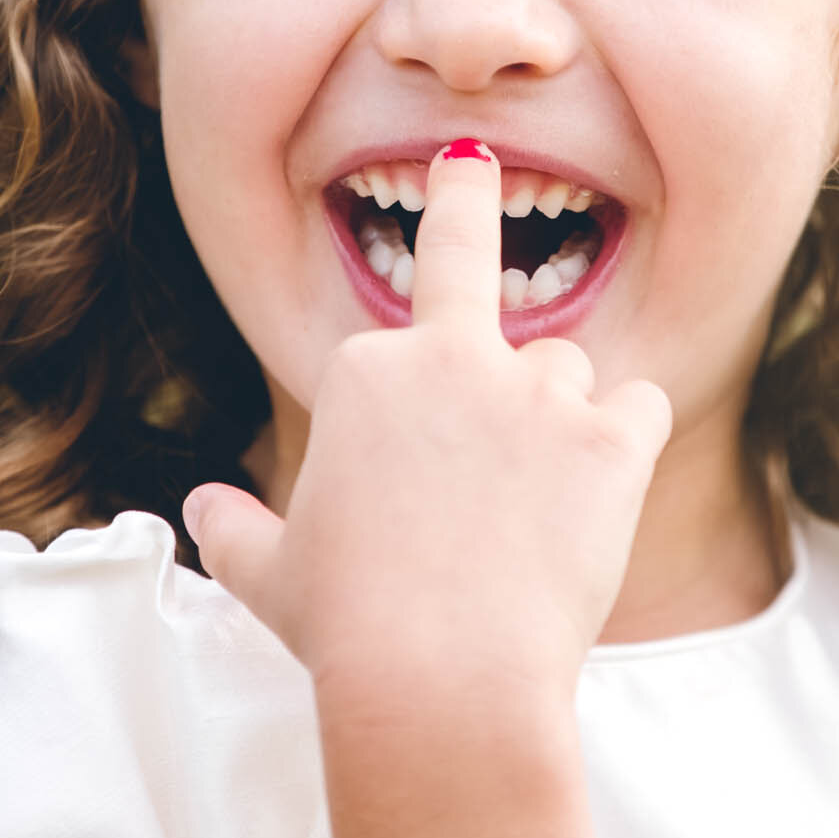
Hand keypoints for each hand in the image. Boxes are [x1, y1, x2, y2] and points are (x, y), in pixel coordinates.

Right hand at [184, 143, 671, 715]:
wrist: (441, 680)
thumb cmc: (351, 633)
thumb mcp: (271, 575)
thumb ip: (237, 530)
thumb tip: (201, 507)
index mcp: (365, 370)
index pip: (402, 351)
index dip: (414, 404)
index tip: (409, 458)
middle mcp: (450, 357)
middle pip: (468, 249)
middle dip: (468, 190)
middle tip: (475, 157)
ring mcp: (535, 391)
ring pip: (565, 369)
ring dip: (561, 418)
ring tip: (536, 511)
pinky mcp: (610, 436)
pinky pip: (637, 406)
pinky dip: (627, 442)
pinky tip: (604, 497)